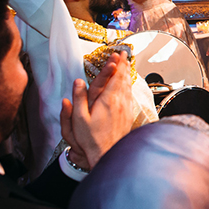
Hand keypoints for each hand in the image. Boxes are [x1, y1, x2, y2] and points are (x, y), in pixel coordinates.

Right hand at [60, 51, 133, 169]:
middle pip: (124, 79)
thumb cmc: (91, 139)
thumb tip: (78, 82)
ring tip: (127, 65)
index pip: (114, 77)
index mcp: (107, 101)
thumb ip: (79, 99)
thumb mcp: (79, 120)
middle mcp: (120, 102)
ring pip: (128, 86)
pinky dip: (129, 86)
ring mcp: (126, 108)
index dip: (116, 65)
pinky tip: (128, 85)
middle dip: (124, 65)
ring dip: (127, 74)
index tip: (118, 55)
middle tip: (124, 55)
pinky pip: (130, 95)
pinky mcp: (128, 114)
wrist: (107, 153)